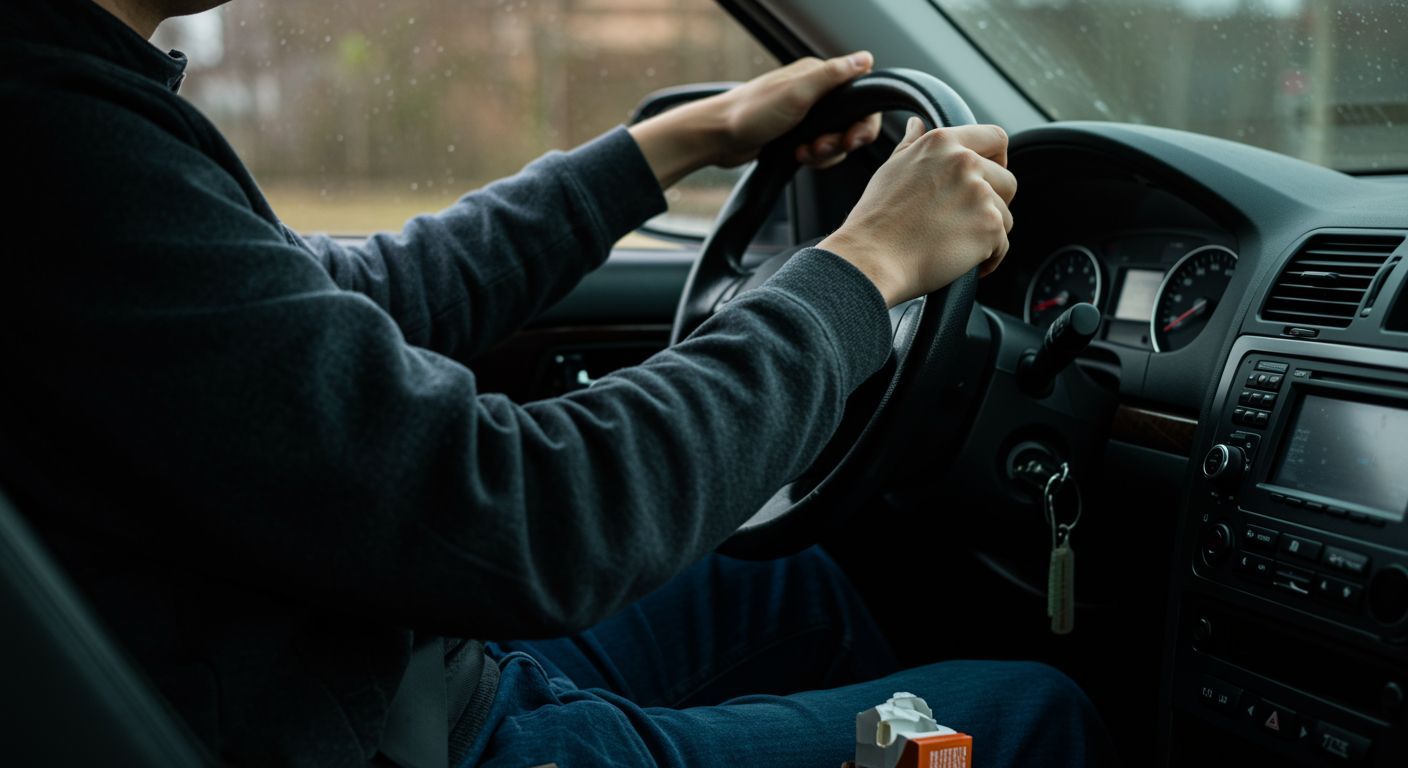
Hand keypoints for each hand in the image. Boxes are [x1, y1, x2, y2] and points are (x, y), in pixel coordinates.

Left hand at [629, 53, 882, 187]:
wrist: (718, 139)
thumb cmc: (751, 113)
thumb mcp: (796, 93)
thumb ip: (832, 76)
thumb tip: (865, 58)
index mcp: (817, 76)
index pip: (861, 95)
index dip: (862, 121)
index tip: (851, 138)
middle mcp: (814, 93)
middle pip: (851, 121)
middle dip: (842, 141)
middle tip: (823, 147)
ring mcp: (806, 115)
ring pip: (836, 139)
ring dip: (825, 152)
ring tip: (805, 153)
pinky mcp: (797, 135)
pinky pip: (820, 150)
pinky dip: (814, 157)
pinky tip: (798, 156)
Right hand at [819, 118, 1016, 307]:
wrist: (872, 258)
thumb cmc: (876, 218)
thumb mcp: (891, 168)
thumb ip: (911, 143)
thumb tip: (916, 123)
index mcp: (942, 143)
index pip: (995, 138)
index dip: (998, 160)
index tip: (987, 178)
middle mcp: (965, 162)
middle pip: (1007, 180)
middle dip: (994, 203)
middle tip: (964, 221)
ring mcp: (980, 194)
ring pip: (1005, 216)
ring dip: (987, 233)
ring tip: (957, 245)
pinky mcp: (989, 226)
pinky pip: (1002, 245)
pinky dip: (988, 258)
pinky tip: (965, 263)